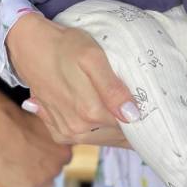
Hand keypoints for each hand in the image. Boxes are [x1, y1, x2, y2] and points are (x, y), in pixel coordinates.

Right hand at [0, 103, 71, 186]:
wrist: (0, 129)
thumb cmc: (20, 119)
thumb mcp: (46, 122)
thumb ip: (54, 132)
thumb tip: (56, 131)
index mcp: (65, 149)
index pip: (63, 159)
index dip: (51, 156)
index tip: (40, 153)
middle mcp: (58, 165)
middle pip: (54, 172)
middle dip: (44, 168)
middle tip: (30, 162)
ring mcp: (44, 179)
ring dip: (38, 182)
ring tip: (24, 175)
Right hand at [6, 11, 138, 145]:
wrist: (31, 46)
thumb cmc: (66, 46)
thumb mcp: (93, 57)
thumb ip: (112, 88)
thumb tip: (132, 115)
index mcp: (91, 112)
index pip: (129, 127)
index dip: (144, 120)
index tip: (155, 112)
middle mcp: (78, 128)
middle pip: (117, 137)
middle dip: (133, 129)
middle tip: (148, 115)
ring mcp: (66, 132)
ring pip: (103, 139)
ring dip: (117, 131)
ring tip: (129, 115)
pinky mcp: (58, 131)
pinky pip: (86, 139)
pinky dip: (99, 132)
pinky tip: (106, 119)